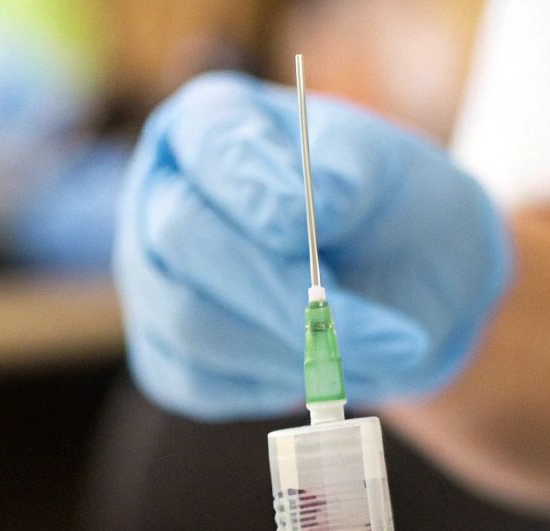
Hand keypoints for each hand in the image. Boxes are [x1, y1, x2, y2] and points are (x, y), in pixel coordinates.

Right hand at [113, 71, 510, 420]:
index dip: (254, 188)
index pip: (208, 146)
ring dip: (290, 346)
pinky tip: (327, 365)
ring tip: (376, 348)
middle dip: (277, 288)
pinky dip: (275, 382)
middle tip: (363, 320)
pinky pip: (202, 381)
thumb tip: (319, 209)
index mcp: (206, 127)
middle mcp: (159, 199)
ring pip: (190, 320)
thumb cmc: (385, 210)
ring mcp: (152, 281)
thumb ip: (351, 172)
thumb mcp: (389, 171)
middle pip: (180, 237)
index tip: (317, 226)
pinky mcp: (166, 355)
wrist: (397, 285)